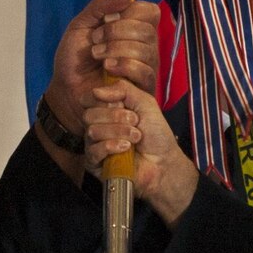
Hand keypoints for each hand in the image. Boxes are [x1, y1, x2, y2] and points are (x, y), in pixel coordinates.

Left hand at [44, 0, 160, 133]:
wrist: (66, 89)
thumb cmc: (75, 58)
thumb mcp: (81, 25)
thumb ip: (101, 6)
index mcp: (133, 27)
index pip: (150, 11)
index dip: (131, 12)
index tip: (107, 20)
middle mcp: (144, 46)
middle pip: (147, 30)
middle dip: (117, 33)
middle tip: (95, 42)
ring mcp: (146, 67)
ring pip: (146, 50)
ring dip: (117, 50)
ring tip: (97, 57)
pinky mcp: (143, 87)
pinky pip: (144, 71)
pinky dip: (123, 66)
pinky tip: (107, 70)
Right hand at [85, 81, 200, 224]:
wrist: (164, 161)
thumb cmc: (156, 134)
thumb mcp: (144, 102)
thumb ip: (123, 89)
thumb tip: (97, 90)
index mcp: (106, 110)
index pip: (88, 99)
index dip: (100, 98)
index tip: (120, 102)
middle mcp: (98, 126)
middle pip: (89, 114)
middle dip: (115, 116)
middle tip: (135, 122)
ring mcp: (94, 145)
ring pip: (92, 132)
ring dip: (118, 132)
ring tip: (136, 137)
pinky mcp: (95, 163)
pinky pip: (93, 150)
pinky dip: (112, 147)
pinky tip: (126, 149)